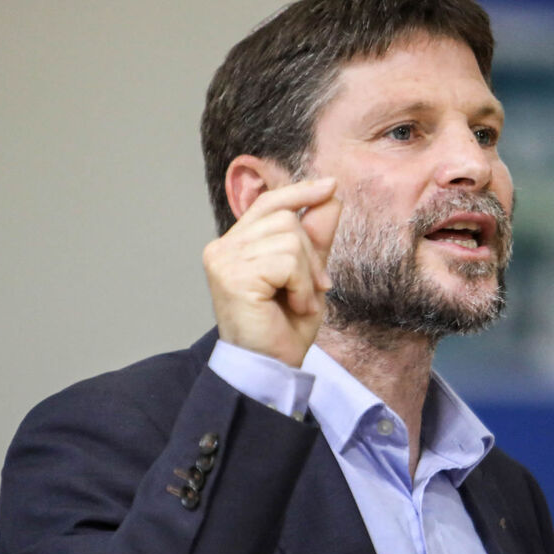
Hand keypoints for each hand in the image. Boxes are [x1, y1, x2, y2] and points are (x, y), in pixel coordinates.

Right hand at [202, 177, 341, 366]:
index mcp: (236, 245)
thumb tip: (330, 196)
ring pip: (289, 237)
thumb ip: (315, 237)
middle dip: (311, 253)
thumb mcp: (307, 275)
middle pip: (285, 218)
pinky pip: (287, 261)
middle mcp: (223, 248)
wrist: (270, 368)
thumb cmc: (283, 328)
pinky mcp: (233, 275)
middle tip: (313, 289)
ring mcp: (224, 260)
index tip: (330, 186)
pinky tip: (294, 306)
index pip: (268, 203)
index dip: (299, 192)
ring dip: (307, 274)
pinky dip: (301, 285)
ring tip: (300, 301)